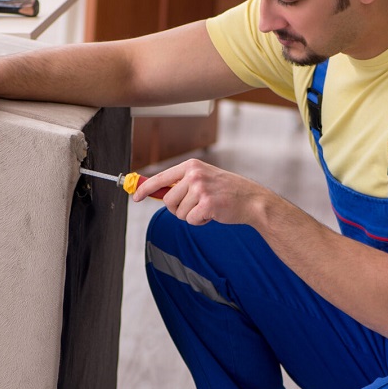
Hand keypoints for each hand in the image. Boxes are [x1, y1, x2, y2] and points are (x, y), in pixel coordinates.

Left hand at [133, 158, 269, 226]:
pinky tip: (212, 214)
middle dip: (178, 209)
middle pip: (168, 201)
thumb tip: (158, 194)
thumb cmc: (227, 191)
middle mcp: (194, 175)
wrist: (252, 200)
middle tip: (195, 207)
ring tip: (208, 208)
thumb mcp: (204, 179)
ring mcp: (200, 189)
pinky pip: (190, 220)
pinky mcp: (206, 204)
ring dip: (191, 216)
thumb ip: (183, 184)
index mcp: (191, 166)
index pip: (161, 177)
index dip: (145, 189)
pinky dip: (200, 222)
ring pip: (179, 213)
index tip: (135, 197)